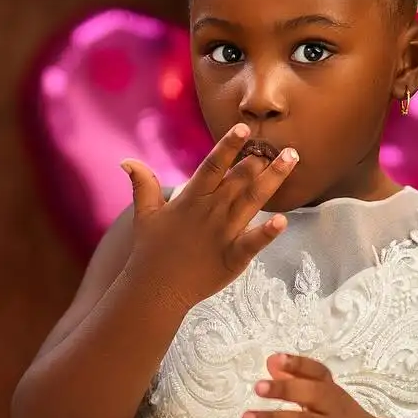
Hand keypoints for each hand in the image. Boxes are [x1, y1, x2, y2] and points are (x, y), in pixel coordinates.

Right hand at [122, 125, 297, 308]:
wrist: (155, 289)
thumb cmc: (150, 251)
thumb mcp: (144, 214)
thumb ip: (143, 185)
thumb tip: (126, 161)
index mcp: (191, 199)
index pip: (213, 166)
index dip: (228, 146)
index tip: (244, 128)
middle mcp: (210, 212)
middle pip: (239, 179)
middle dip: (260, 160)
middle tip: (282, 143)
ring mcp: (223, 234)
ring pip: (252, 201)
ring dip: (273, 179)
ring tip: (291, 159)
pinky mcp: (232, 258)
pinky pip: (252, 243)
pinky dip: (267, 233)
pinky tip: (283, 221)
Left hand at [245, 354, 392, 417]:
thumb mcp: (328, 400)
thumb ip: (299, 381)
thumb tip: (270, 361)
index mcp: (334, 394)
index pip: (319, 373)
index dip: (298, 365)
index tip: (276, 359)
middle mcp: (336, 411)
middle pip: (313, 394)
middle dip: (285, 389)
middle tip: (258, 387)